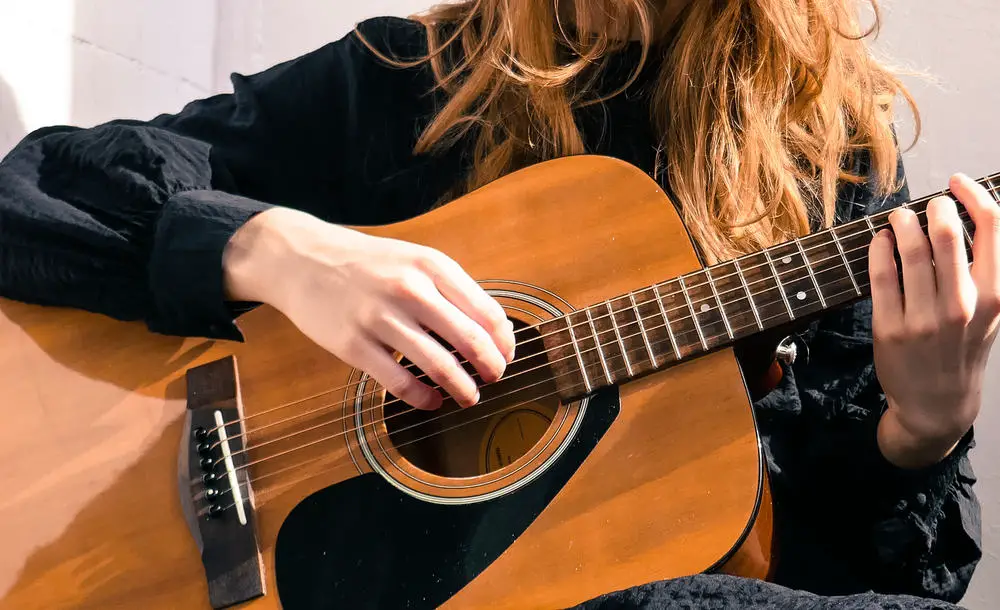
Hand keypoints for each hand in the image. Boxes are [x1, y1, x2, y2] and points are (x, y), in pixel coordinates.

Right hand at [223, 207, 515, 409]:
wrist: (302, 259)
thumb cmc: (367, 264)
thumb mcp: (414, 260)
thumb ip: (452, 290)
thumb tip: (494, 331)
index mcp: (431, 266)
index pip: (486, 312)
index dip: (504, 341)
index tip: (507, 355)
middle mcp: (410, 290)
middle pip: (470, 341)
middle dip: (491, 368)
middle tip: (495, 379)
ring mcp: (380, 319)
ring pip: (439, 366)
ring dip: (462, 389)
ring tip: (469, 397)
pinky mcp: (354, 345)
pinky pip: (400, 383)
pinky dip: (424, 398)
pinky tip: (432, 401)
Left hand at [869, 173, 999, 468]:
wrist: (938, 404)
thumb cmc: (963, 349)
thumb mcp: (990, 312)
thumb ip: (984, 271)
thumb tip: (965, 217)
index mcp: (995, 296)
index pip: (993, 228)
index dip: (973, 195)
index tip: (957, 182)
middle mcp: (962, 305)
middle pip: (947, 234)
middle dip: (933, 208)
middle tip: (925, 205)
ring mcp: (924, 318)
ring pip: (910, 251)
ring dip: (901, 224)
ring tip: (898, 218)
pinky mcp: (890, 328)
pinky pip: (880, 276)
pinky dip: (878, 249)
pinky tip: (879, 240)